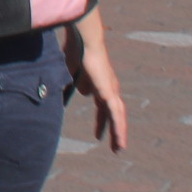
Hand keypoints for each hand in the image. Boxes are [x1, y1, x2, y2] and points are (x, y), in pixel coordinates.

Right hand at [66, 27, 127, 151]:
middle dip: (114, 131)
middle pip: (115, 115)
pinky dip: (117, 129)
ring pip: (118, 117)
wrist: (84, 42)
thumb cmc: (76, 51)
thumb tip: (81, 93)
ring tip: (119, 148)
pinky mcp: (109, 93)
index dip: (102, 122)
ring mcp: (112, 91)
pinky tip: (119, 140)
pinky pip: (115, 115)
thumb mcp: (73, 72)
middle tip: (115, 147)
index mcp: (101, 84)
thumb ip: (76, 83)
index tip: (98, 134)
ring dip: (119, 133)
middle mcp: (110, 89)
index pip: (104, 108)